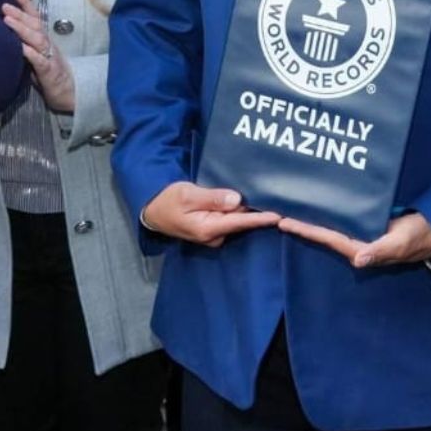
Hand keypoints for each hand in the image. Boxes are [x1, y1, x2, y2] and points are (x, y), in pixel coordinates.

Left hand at [3, 0, 72, 112]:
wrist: (70, 93)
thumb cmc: (49, 74)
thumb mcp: (36, 57)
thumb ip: (24, 46)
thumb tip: (5, 34)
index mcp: (43, 40)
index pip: (35, 17)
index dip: (25, 3)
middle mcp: (47, 44)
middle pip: (34, 25)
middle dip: (19, 14)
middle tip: (4, 5)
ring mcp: (49, 56)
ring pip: (37, 39)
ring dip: (22, 28)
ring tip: (7, 20)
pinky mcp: (49, 71)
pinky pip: (40, 60)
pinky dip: (30, 52)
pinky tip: (20, 47)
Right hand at [142, 182, 281, 247]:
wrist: (153, 210)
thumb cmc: (168, 201)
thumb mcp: (187, 195)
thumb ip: (212, 198)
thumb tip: (237, 200)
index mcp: (208, 229)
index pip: (239, 223)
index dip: (259, 218)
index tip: (278, 215)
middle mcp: (214, 236)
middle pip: (241, 222)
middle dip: (258, 212)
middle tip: (278, 199)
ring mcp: (214, 234)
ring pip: (237, 220)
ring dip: (250, 210)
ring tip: (270, 198)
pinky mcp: (213, 228)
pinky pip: (231, 219)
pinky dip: (240, 210)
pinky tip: (251, 201)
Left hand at [277, 212, 430, 267]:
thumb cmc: (417, 238)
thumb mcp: (401, 243)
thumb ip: (381, 251)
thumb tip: (359, 260)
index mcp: (360, 249)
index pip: (327, 238)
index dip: (306, 230)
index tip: (284, 222)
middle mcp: (356, 242)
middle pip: (323, 231)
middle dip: (303, 222)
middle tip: (279, 209)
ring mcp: (361, 233)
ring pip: (331, 224)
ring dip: (313, 214)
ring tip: (293, 202)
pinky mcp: (368, 223)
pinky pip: (343, 216)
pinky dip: (329, 208)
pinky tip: (320, 198)